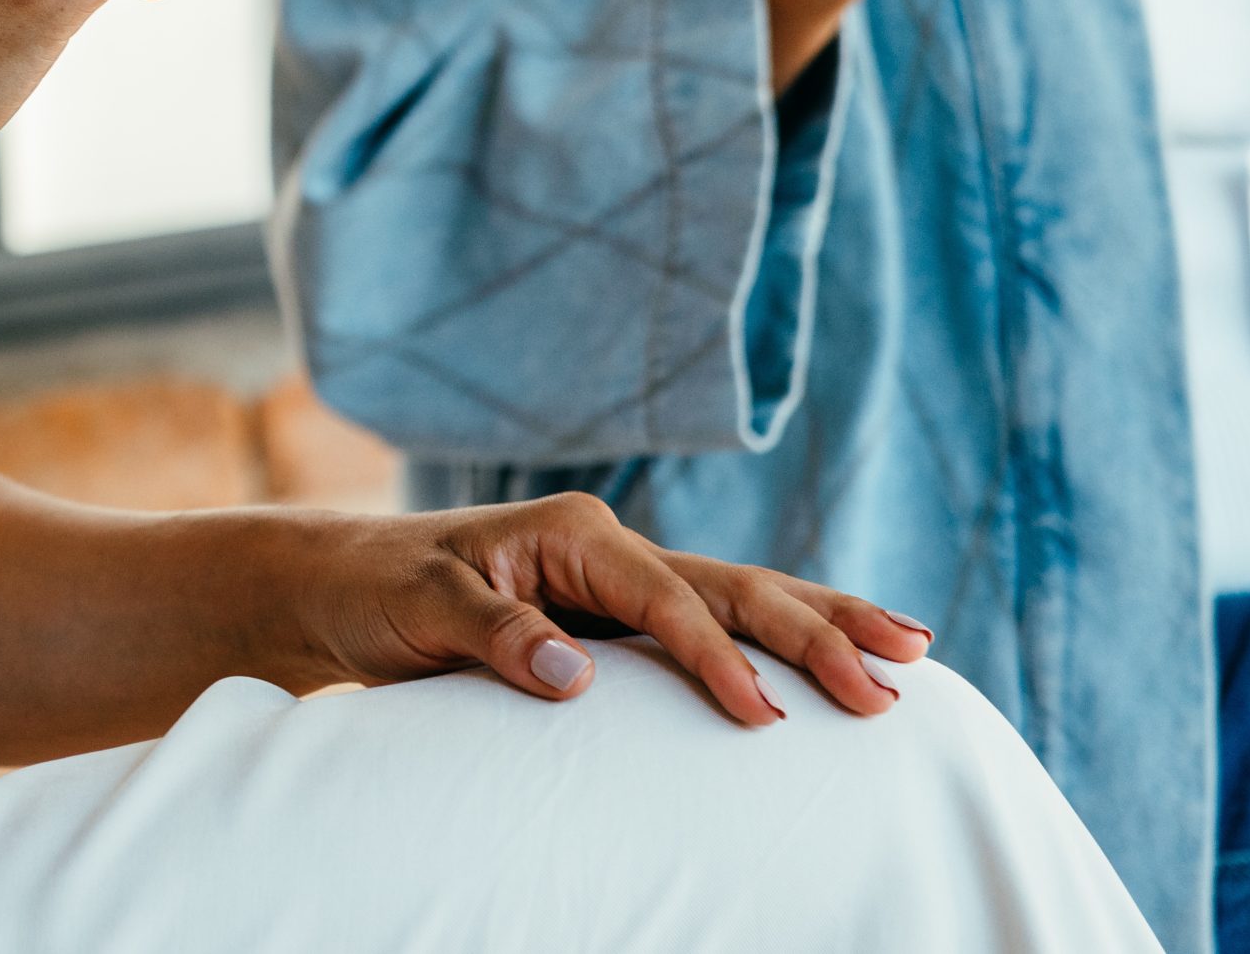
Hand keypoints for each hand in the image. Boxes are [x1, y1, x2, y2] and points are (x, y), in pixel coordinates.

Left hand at [244, 491, 934, 728]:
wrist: (339, 593)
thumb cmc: (374, 591)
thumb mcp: (418, 606)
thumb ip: (492, 633)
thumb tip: (574, 673)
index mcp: (571, 533)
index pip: (665, 595)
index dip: (717, 655)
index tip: (766, 716)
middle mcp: (608, 551)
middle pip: (732, 586)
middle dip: (815, 629)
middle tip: (897, 677)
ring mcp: (619, 586)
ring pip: (739, 601)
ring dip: (819, 628)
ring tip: (910, 653)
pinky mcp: (617, 625)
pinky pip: (710, 632)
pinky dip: (776, 646)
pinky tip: (835, 662)